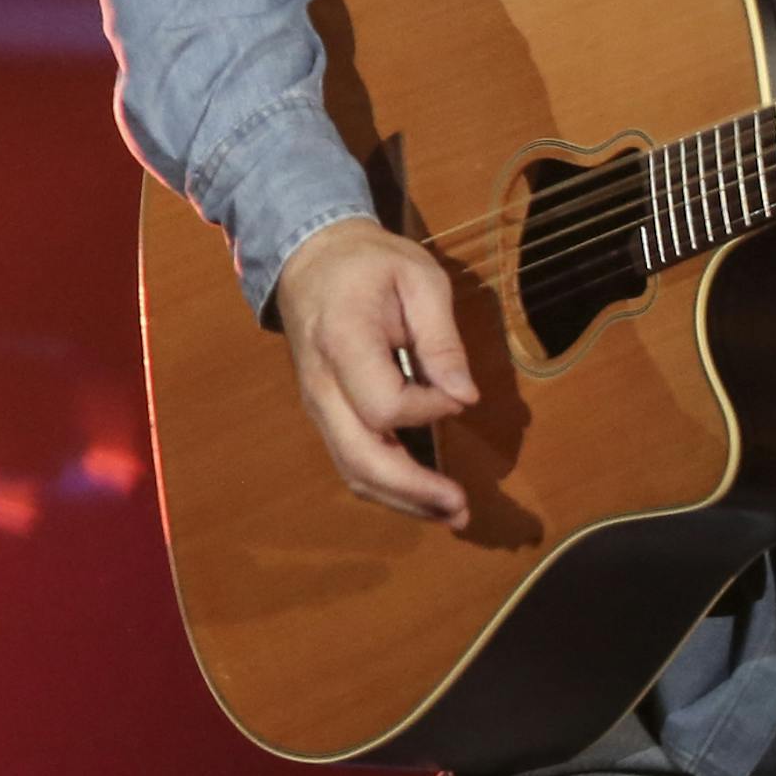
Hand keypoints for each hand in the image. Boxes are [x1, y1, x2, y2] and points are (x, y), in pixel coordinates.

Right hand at [273, 216, 477, 527]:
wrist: (311, 260)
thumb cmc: (372, 264)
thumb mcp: (419, 278)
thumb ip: (442, 338)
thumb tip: (464, 397)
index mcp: (343, 342)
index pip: (383, 405)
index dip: (428, 410)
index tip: (462, 395)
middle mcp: (321, 387)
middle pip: (360, 458)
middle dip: (412, 490)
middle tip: (461, 507)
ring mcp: (317, 407)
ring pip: (352, 470)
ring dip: (402, 500)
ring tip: (452, 514)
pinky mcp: (326, 416)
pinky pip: (351, 461)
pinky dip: (387, 487)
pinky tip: (423, 497)